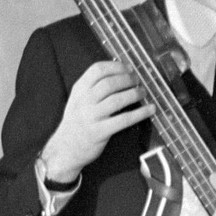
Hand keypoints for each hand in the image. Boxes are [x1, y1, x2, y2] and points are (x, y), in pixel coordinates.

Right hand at [40, 61, 152, 183]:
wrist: (65, 148)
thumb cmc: (77, 121)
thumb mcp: (78, 99)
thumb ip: (93, 86)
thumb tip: (120, 72)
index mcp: (79, 90)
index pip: (97, 70)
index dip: (116, 66)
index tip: (129, 67)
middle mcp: (84, 101)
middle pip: (109, 83)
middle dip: (128, 79)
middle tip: (138, 80)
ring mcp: (91, 117)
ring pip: (117, 100)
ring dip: (135, 94)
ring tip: (143, 93)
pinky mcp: (100, 132)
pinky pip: (124, 120)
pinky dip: (140, 113)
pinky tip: (150, 109)